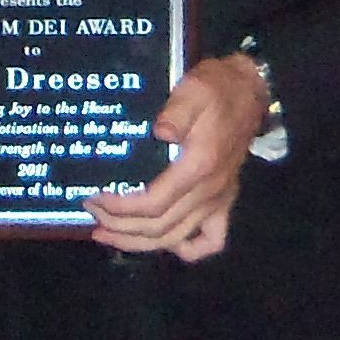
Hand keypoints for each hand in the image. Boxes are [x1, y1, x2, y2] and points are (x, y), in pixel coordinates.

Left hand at [85, 53, 271, 260]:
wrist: (248, 91)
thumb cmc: (215, 89)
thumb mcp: (193, 90)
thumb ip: (177, 112)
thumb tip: (159, 132)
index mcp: (198, 166)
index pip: (153, 204)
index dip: (120, 209)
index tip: (94, 199)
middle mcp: (209, 191)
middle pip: (159, 228)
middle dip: (119, 226)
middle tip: (91, 213)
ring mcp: (218, 200)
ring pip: (176, 240)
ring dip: (139, 243)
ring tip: (108, 234)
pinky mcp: (224, 201)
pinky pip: (211, 241)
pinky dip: (187, 250)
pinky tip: (164, 243)